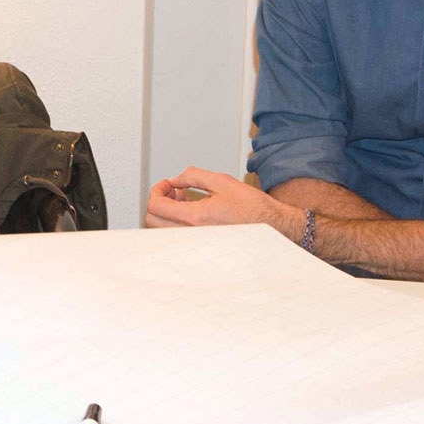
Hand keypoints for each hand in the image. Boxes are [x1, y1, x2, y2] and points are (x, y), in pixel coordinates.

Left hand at [144, 167, 303, 240]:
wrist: (271, 227)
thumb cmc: (252, 208)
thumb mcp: (222, 181)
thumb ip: (193, 176)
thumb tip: (175, 179)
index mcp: (195, 218)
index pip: (156, 206)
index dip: (157, 190)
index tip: (167, 183)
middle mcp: (191, 235)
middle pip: (152, 220)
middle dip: (159, 200)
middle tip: (173, 189)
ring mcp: (195, 243)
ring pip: (162, 230)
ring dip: (166, 211)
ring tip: (184, 198)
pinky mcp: (199, 247)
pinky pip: (175, 235)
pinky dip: (175, 221)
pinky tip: (190, 209)